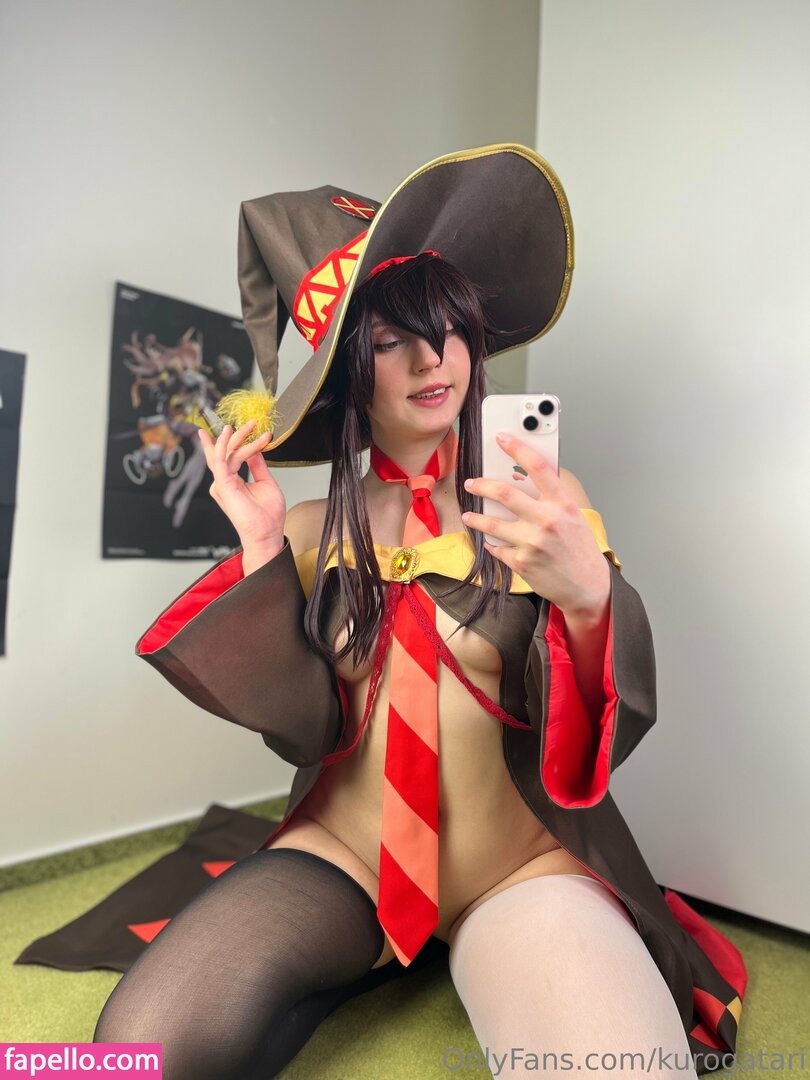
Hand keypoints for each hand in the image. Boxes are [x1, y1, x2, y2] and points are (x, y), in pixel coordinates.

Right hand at [198, 421, 285, 548]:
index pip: (227, 457)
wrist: (267, 533)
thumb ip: (258, 465)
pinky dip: (224, 445)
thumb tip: (256, 450)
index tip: (243, 427)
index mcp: (231, 482)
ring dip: (238, 437)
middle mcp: (224, 482)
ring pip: (225, 453)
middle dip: (234, 434)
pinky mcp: (223, 485)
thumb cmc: (268, 515)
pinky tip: (229, 433)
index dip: (230, 440)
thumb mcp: (266, 483)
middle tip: (250, 422)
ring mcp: (222, 483)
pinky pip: (220, 460)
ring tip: (250, 425)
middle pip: (223, 452)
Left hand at [460, 432, 609, 616]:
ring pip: (492, 522)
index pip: (537, 467)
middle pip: (504, 492)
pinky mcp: (521, 562)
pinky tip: (491, 542)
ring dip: (476, 517)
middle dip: (481, 485)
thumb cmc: (579, 548)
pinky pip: (496, 548)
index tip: (502, 437)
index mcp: (562, 503)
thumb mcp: (572, 516)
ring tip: (470, 515)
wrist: (587, 586)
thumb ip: (550, 497)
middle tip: (471, 483)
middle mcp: (547, 520)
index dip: (517, 447)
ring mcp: (532, 542)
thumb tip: (520, 478)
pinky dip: (492, 544)